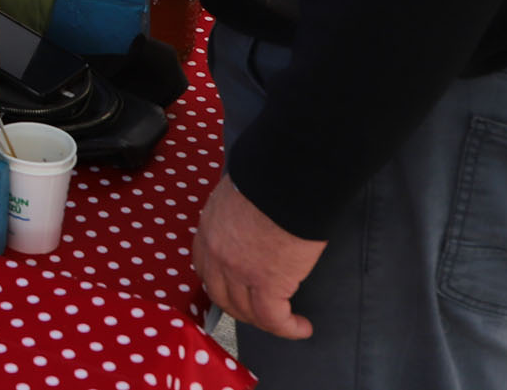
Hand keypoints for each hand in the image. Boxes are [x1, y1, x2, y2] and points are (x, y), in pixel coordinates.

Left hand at [193, 175, 324, 341]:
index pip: (204, 268)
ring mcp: (239, 271)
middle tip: (260, 313)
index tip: (234, 290)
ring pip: (247, 311)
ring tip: (288, 324)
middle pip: (222, 296)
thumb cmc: (268, 179)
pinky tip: (302, 327)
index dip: (219, 284)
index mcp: (208, 230)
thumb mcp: (236, 193)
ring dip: (266, 322)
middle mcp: (217, 254)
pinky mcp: (267, 283)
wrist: (285, 180)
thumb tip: (250, 218)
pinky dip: (288, 328)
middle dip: (240, 309)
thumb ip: (235, 212)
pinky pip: (274, 318)